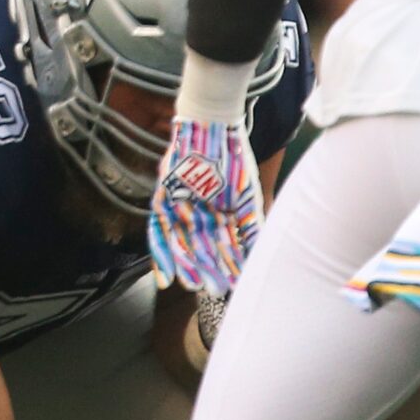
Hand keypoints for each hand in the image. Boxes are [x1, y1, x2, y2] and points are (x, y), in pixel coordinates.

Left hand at [148, 117, 263, 293]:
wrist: (209, 129)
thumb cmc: (231, 158)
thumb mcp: (246, 194)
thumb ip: (252, 224)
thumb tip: (261, 250)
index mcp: (220, 213)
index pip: (223, 246)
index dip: (227, 265)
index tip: (234, 284)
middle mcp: (199, 214)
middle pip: (201, 249)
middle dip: (207, 270)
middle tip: (213, 290)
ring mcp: (179, 209)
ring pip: (181, 245)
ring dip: (185, 266)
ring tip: (192, 285)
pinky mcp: (161, 203)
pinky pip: (158, 232)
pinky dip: (160, 254)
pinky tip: (162, 276)